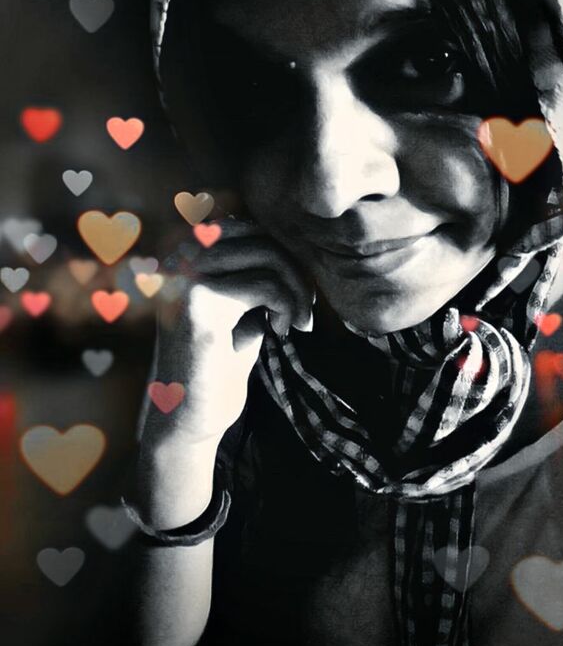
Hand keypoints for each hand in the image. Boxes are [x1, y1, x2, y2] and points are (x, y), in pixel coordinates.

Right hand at [143, 218, 314, 446]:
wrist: (188, 419)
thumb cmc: (219, 361)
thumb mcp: (238, 305)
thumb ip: (251, 270)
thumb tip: (289, 241)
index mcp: (181, 252)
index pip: (246, 226)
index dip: (281, 255)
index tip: (296, 292)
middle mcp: (175, 257)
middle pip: (259, 236)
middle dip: (295, 271)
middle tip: (304, 310)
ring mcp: (184, 278)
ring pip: (267, 255)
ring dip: (295, 289)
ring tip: (297, 321)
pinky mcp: (198, 304)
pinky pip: (266, 285)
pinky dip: (287, 305)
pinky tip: (281, 332)